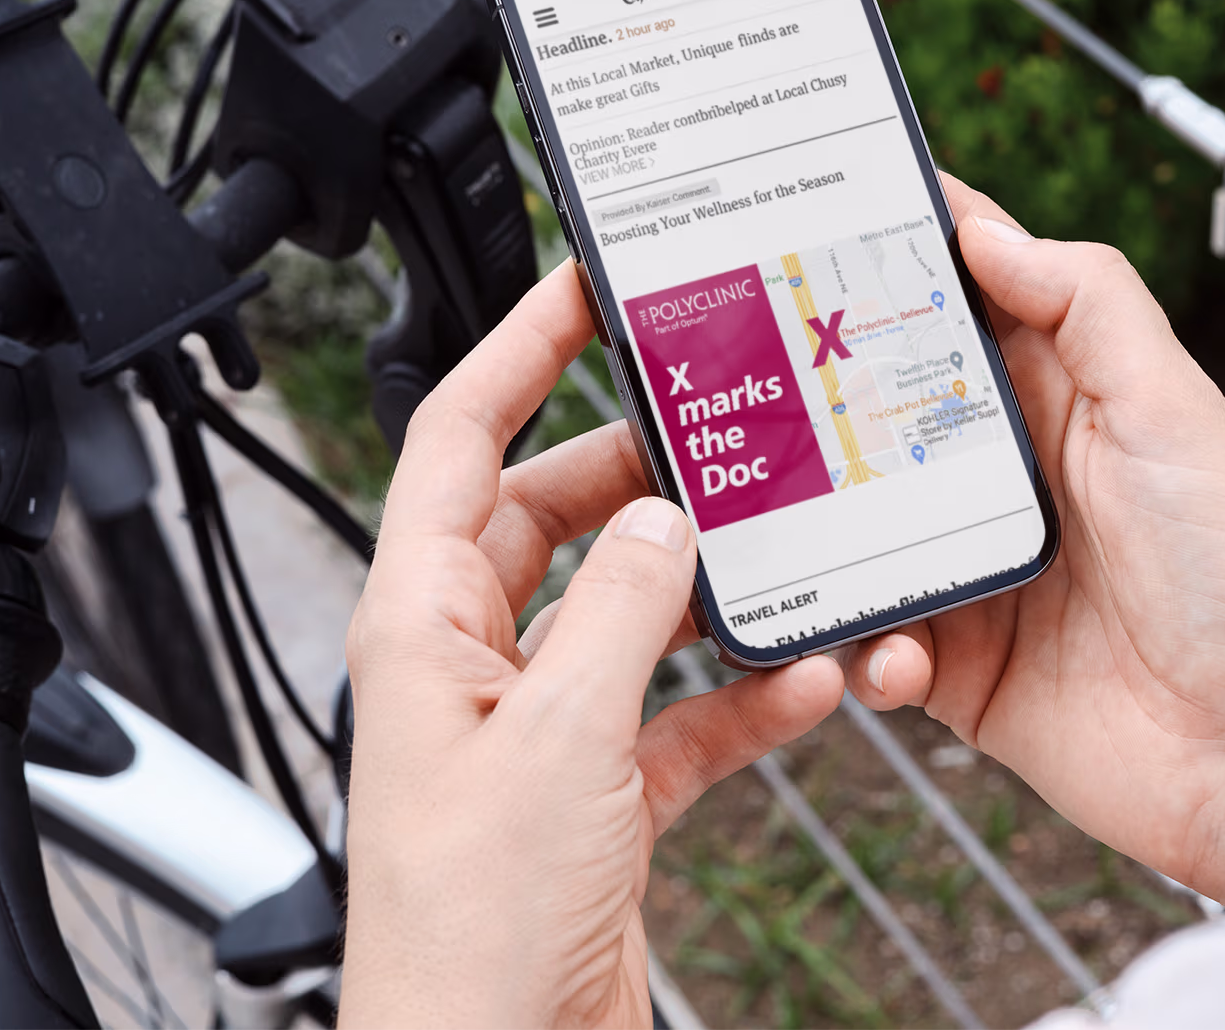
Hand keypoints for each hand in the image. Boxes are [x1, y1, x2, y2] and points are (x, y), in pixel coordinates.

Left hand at [340, 262, 843, 1028]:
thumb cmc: (470, 935)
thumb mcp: (563, 742)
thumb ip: (621, 614)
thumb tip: (663, 522)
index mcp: (422, 624)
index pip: (456, 441)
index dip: (515, 352)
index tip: (580, 288)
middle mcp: (471, 663)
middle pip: (550, 515)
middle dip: (632, 469)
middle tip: (712, 422)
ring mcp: (536, 727)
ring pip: (622, 609)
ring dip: (697, 584)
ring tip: (770, 541)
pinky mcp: (595, 792)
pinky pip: (675, 710)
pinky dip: (736, 692)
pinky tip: (802, 682)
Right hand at [837, 176, 1224, 912]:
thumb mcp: (1174, 409)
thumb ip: (1086, 306)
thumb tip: (983, 230)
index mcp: (1063, 400)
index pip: (964, 305)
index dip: (895, 259)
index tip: (810, 217)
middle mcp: (1008, 480)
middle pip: (880, 414)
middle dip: (814, 395)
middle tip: (742, 374)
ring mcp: (976, 573)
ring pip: (852, 530)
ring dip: (816, 532)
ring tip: (779, 529)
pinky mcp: (957, 668)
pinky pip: (872, 644)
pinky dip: (865, 648)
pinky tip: (893, 654)